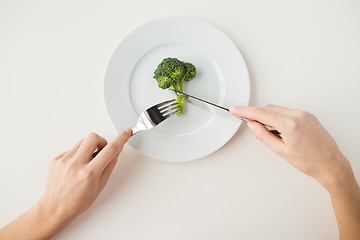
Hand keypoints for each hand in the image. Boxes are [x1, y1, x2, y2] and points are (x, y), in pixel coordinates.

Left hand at [38, 130, 130, 236]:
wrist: (55, 208)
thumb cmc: (77, 201)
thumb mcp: (100, 186)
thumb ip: (109, 166)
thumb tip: (116, 152)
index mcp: (89, 173)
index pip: (110, 150)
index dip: (120, 139)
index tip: (125, 133)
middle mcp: (76, 165)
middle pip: (93, 137)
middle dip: (101, 141)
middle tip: (101, 150)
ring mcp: (64, 161)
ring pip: (82, 142)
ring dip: (88, 148)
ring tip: (87, 162)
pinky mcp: (56, 159)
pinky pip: (71, 150)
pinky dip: (77, 155)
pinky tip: (76, 167)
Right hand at [230, 105, 352, 192]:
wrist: (331, 164)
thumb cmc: (310, 162)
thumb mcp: (281, 151)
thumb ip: (264, 136)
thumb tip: (253, 126)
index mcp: (290, 125)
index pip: (262, 113)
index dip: (245, 111)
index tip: (236, 109)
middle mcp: (298, 115)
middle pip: (269, 109)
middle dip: (258, 116)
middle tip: (254, 127)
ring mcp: (305, 114)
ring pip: (278, 109)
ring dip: (270, 117)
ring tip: (275, 135)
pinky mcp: (308, 115)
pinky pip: (288, 112)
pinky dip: (280, 118)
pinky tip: (282, 131)